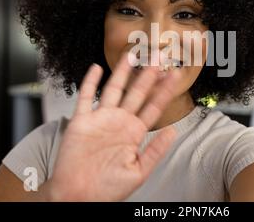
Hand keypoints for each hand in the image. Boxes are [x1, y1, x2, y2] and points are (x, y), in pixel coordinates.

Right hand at [45, 52, 180, 200]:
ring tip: (132, 55)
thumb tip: (173, 131)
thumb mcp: (138, 172)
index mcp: (134, 133)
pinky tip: (96, 68)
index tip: (175, 75)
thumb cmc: (107, 188)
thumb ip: (155, 151)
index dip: (164, 91)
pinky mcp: (82, 121)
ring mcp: (101, 119)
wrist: (78, 197)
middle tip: (158, 57)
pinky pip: (86, 98)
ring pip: (114, 90)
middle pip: (136, 93)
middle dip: (147, 75)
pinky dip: (90, 82)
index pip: (153, 107)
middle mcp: (119, 122)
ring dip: (122, 73)